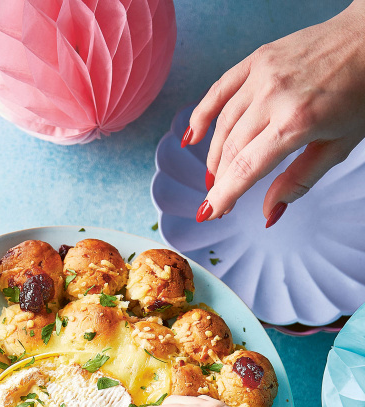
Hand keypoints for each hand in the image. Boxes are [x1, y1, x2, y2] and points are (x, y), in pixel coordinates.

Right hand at [186, 1, 364, 223]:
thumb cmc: (362, 92)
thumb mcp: (338, 147)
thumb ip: (299, 182)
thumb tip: (269, 213)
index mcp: (297, 122)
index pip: (245, 169)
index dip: (224, 196)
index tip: (211, 213)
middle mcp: (274, 96)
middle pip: (231, 150)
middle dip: (220, 181)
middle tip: (219, 201)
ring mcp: (263, 74)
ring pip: (223, 125)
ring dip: (215, 156)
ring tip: (215, 177)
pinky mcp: (258, 59)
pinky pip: (219, 90)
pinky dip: (202, 114)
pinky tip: (193, 137)